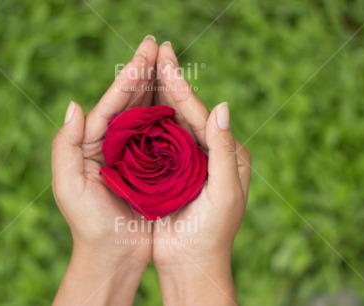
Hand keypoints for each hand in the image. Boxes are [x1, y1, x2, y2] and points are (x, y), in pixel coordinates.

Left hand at [51, 36, 157, 305]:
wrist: (114, 253)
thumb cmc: (87, 222)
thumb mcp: (67, 185)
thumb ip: (65, 144)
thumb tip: (74, 104)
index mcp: (92, 142)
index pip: (111, 104)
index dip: (127, 78)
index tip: (144, 55)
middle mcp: (114, 142)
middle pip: (131, 101)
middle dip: (144, 73)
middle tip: (158, 46)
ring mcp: (136, 152)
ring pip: (148, 112)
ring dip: (158, 86)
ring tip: (169, 61)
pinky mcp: (155, 166)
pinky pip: (163, 134)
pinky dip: (170, 114)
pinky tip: (178, 96)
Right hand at [153, 42, 250, 304]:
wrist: (191, 264)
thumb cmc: (212, 233)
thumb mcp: (225, 193)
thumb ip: (226, 150)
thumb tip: (222, 105)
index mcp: (229, 155)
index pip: (202, 115)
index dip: (183, 89)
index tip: (166, 63)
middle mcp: (210, 154)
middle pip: (186, 113)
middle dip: (170, 83)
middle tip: (157, 51)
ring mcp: (188, 163)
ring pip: (170, 123)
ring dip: (157, 97)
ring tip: (145, 69)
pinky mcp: (170, 174)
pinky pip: (157, 142)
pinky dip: (146, 123)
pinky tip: (134, 106)